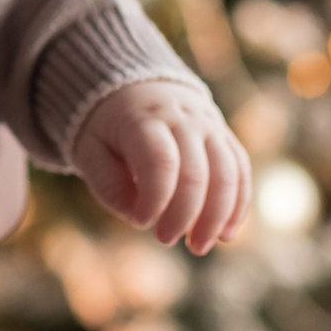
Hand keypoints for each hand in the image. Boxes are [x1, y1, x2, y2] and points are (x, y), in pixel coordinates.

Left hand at [70, 81, 248, 253]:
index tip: (142, 222)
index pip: (160, 162)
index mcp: (143, 118)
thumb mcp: (90, 150)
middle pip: (197, 172)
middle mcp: (183, 118)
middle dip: (184, 215)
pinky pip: (240, 169)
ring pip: (227, 173)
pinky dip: (237, 204)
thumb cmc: (107, 126)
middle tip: (165, 239)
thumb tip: (141, 218)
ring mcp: (209, 124)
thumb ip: (109, 186)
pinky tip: (226, 233)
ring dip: (217, 216)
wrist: (136, 84)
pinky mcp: (223, 134)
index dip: (155, 199)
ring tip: (199, 246)